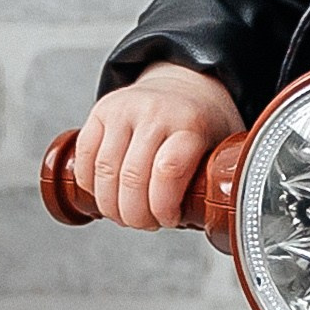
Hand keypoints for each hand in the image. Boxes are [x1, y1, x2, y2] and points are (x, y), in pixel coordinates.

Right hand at [72, 67, 242, 229]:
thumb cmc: (203, 125)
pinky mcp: (101, 110)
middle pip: (132, 177)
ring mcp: (124, 109)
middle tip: (145, 223)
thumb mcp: (224, 147)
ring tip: (125, 215)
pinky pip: (86, 156)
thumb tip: (217, 224)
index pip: (169, 171)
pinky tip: (106, 195)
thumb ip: (219, 182)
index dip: (163, 207)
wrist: (184, 85)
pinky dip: (90, 185)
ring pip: (104, 171)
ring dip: (111, 205)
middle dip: (135, 214)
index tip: (168, 219)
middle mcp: (156, 112)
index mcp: (191, 123)